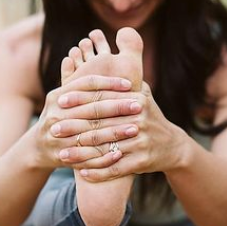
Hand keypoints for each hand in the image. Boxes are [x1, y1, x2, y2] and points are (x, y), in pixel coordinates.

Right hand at [33, 74, 141, 169]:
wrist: (37, 148)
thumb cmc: (59, 117)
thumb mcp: (63, 97)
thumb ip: (79, 82)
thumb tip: (82, 50)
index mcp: (57, 96)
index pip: (86, 85)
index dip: (109, 83)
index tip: (129, 84)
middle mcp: (55, 115)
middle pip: (92, 108)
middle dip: (118, 106)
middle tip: (139, 105)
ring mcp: (57, 137)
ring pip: (91, 133)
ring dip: (115, 132)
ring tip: (136, 128)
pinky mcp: (62, 156)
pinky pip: (87, 157)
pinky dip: (104, 156)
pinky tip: (120, 153)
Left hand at [54, 82, 187, 180]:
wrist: (173, 146)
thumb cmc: (149, 118)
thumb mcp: (142, 95)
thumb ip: (123, 80)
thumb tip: (107, 52)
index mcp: (136, 101)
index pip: (103, 98)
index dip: (79, 98)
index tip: (59, 100)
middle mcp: (139, 120)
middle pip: (100, 124)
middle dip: (74, 127)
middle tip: (53, 129)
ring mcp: (141, 142)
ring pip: (105, 148)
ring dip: (81, 154)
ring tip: (61, 155)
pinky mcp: (142, 161)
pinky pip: (115, 168)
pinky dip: (98, 172)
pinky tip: (81, 173)